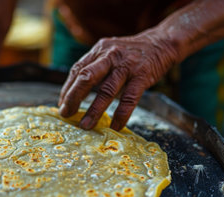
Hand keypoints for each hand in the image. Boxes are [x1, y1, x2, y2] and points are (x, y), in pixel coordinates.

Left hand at [58, 29, 178, 130]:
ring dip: (94, 110)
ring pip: (106, 90)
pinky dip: (121, 114)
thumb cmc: (130, 53)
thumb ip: (94, 68)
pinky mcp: (142, 76)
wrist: (161, 43)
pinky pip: (129, 99)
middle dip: (73, 97)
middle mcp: (110, 56)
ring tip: (85, 125)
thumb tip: (74, 93)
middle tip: (66, 114)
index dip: (67, 89)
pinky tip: (115, 126)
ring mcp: (126, 66)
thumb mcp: (109, 53)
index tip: (62, 106)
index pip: (77, 70)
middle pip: (86, 77)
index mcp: (99, 51)